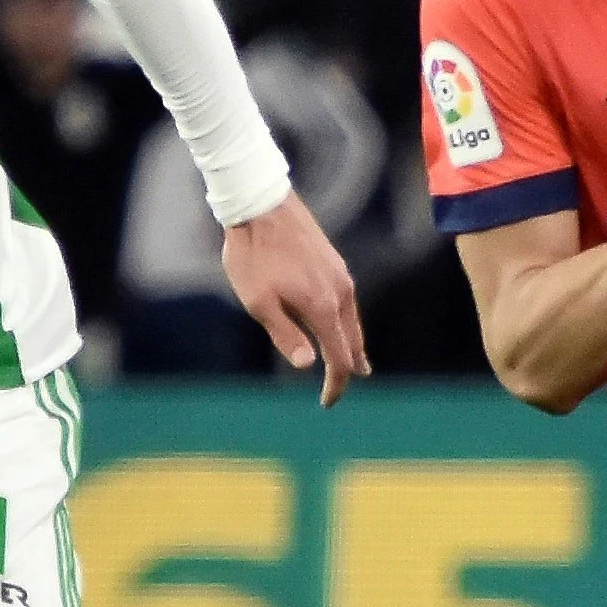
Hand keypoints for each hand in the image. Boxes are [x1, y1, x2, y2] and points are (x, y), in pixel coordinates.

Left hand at [221, 191, 369, 405]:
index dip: (335, 385)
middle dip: (347, 369)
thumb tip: (307, 366)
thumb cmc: (253, 255)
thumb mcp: (259, 302)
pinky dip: (346, 324)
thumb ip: (285, 334)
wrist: (261, 204)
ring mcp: (341, 276)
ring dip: (350, 346)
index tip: (326, 403)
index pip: (339, 358)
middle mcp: (340, 293)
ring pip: (353, 322)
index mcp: (323, 307)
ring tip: (352, 364)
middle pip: (353, 342)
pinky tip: (338, 325)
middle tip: (338, 390)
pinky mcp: (335, 264)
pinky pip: (347, 304)